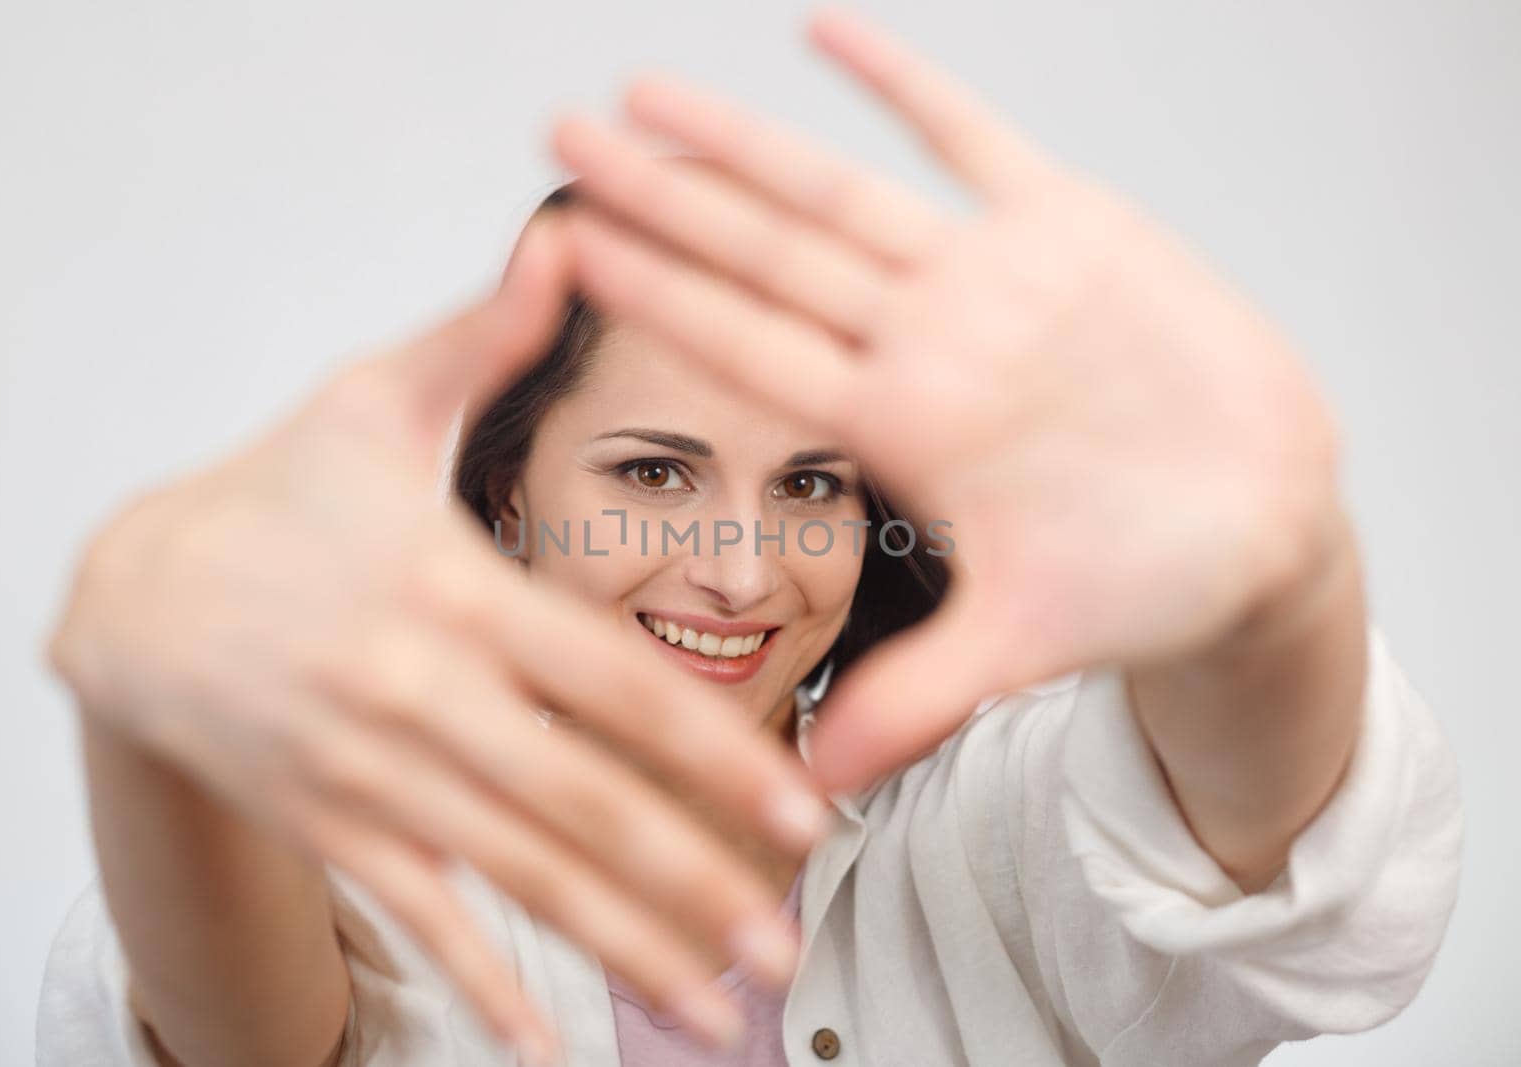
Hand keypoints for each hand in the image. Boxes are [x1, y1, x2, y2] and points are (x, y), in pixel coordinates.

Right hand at [46, 219, 829, 1057]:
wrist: (130, 593)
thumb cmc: (273, 494)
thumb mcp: (376, 400)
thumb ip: (487, 334)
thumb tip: (572, 237)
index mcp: (455, 591)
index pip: (612, 686)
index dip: (711, 753)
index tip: (801, 809)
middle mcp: (422, 694)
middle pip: (583, 805)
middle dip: (693, 882)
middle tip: (787, 942)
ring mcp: (372, 771)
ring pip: (521, 877)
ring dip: (625, 946)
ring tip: (716, 1006)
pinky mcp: (331, 822)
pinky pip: (423, 915)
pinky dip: (487, 983)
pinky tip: (549, 1044)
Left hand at [549, 9, 1343, 793]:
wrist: (1255, 528)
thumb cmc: (1141, 582)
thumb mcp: (1024, 642)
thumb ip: (918, 698)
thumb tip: (816, 784)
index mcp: (897, 424)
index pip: (749, 346)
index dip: (657, 294)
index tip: (561, 248)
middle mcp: (921, 339)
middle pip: (764, 252)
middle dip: (663, 196)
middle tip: (558, 134)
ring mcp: (987, 279)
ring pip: (841, 189)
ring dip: (745, 139)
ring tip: (647, 91)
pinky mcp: (1070, 229)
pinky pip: (974, 137)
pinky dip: (907, 85)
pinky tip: (826, 30)